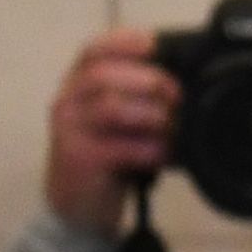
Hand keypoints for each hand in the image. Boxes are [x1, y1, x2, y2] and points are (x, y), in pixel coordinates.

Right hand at [42, 29, 175, 234]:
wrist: (77, 208)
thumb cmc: (105, 160)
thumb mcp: (119, 124)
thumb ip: (136, 101)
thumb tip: (183, 87)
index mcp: (77, 86)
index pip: (93, 51)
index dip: (124, 42)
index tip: (156, 44)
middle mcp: (67, 102)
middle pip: (103, 74)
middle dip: (148, 80)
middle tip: (177, 96)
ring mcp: (70, 130)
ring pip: (110, 106)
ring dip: (151, 114)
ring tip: (173, 127)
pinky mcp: (80, 158)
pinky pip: (118, 146)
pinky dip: (149, 148)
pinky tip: (164, 154)